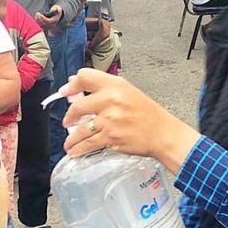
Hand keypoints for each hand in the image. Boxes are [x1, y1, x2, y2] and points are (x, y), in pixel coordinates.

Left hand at [34, 5, 64, 34]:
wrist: (56, 14)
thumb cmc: (56, 10)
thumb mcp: (58, 8)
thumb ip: (58, 9)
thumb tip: (56, 10)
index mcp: (54, 21)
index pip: (48, 21)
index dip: (43, 18)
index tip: (40, 14)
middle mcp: (51, 24)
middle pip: (44, 24)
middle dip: (39, 19)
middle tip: (37, 13)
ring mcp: (48, 26)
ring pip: (41, 25)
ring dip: (37, 20)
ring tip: (37, 14)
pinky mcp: (45, 26)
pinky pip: (40, 25)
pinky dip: (37, 22)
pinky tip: (36, 16)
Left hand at [61, 69, 199, 162]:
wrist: (163, 134)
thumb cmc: (148, 114)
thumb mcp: (128, 91)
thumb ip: (104, 87)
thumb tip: (77, 83)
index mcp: (115, 85)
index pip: (85, 77)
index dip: (71, 86)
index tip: (64, 92)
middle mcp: (111, 100)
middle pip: (77, 106)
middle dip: (68, 117)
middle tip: (67, 122)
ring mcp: (109, 120)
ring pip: (80, 129)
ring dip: (71, 138)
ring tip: (70, 142)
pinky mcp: (110, 137)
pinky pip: (88, 144)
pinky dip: (78, 149)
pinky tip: (75, 150)